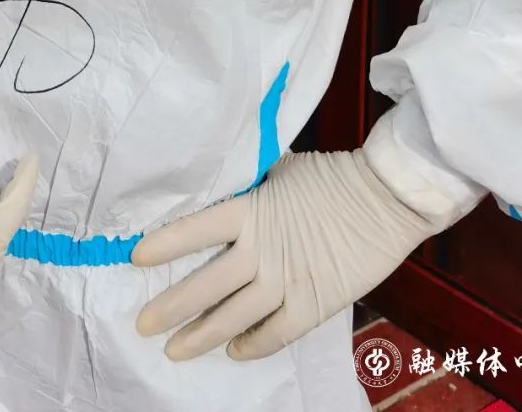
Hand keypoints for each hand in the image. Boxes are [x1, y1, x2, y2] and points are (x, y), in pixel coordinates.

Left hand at [133, 150, 454, 361]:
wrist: (385, 199)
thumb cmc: (333, 176)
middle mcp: (262, 249)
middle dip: (171, 307)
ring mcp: (287, 280)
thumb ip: (251, 183)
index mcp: (251, 210)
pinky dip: (252, 344)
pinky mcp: (313, 303)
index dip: (166, 244)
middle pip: (207, 284)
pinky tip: (234, 351)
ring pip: (234, 316)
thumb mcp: (282, 170)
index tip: (136, 258)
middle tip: (142, 324)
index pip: (197, 228)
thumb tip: (227, 180)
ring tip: (174, 349)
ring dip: (201, 335)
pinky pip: (275, 332)